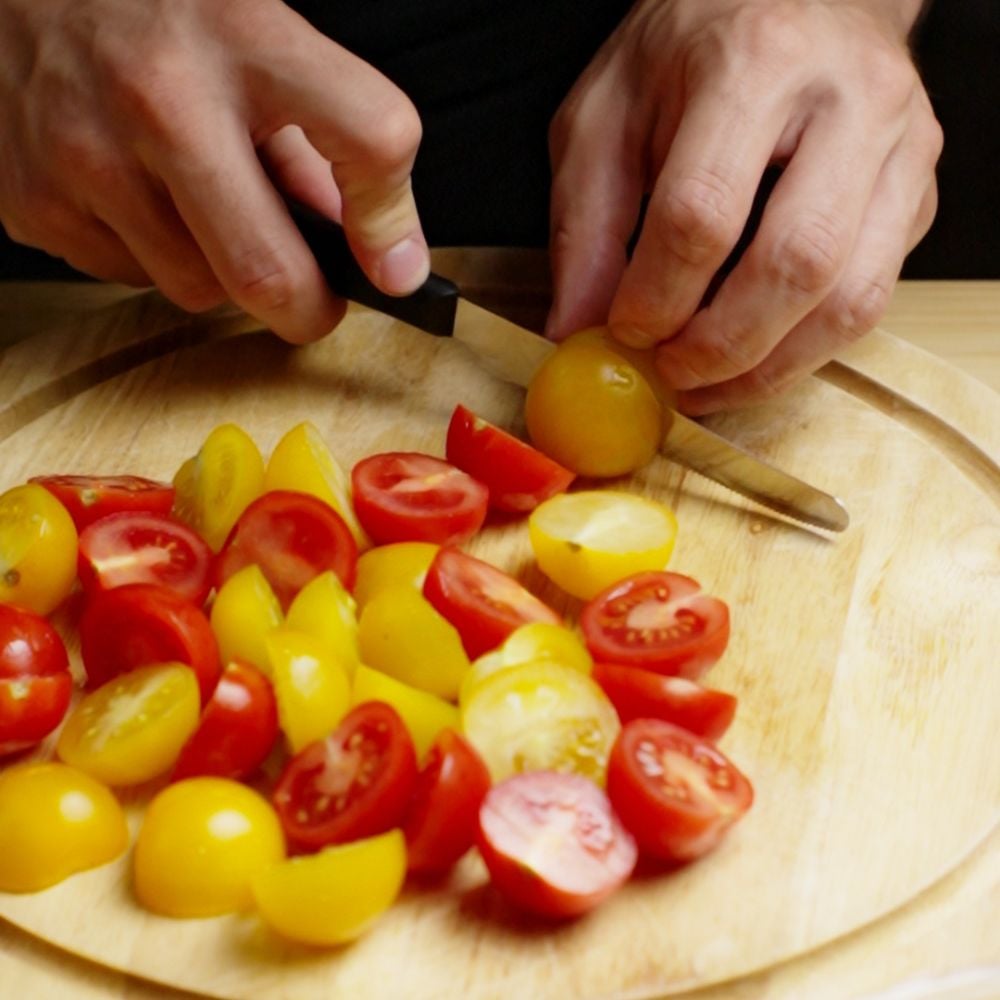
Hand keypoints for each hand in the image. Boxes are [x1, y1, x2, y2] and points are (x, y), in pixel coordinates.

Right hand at [0, 0, 428, 342]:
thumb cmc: (150, 8)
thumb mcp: (254, 36)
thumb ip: (315, 139)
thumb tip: (364, 245)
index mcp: (243, 36)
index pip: (371, 138)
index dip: (393, 220)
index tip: (395, 263)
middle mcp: (160, 97)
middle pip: (267, 273)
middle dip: (307, 310)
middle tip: (312, 299)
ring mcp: (86, 155)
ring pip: (198, 290)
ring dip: (218, 272)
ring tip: (198, 203)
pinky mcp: (34, 201)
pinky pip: (129, 278)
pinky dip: (151, 256)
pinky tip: (136, 196)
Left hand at [546, 0, 940, 412]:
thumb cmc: (690, 54)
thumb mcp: (605, 116)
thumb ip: (585, 222)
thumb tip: (575, 328)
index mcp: (755, 63)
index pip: (705, 212)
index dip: (658, 295)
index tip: (625, 333)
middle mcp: (849, 100)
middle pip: (795, 263)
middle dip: (722, 346)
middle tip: (671, 373)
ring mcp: (901, 148)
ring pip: (853, 298)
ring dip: (771, 366)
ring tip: (708, 383)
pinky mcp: (916, 193)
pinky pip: (874, 299)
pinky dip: (807, 349)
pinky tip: (753, 354)